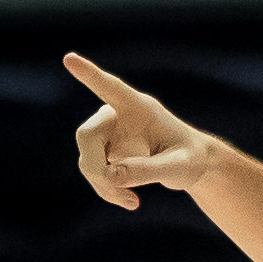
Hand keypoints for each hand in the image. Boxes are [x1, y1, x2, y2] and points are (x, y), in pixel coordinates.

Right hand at [65, 53, 215, 210]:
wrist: (192, 164)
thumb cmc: (191, 158)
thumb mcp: (179, 167)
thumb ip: (149, 170)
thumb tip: (110, 176)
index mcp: (139, 107)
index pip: (110, 88)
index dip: (89, 75)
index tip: (70, 59)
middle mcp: (117, 114)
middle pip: (88, 136)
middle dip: (96, 168)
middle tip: (117, 192)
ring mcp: (108, 132)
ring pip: (88, 157)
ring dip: (103, 185)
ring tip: (132, 202)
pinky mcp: (105, 150)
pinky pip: (95, 171)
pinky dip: (107, 189)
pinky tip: (130, 202)